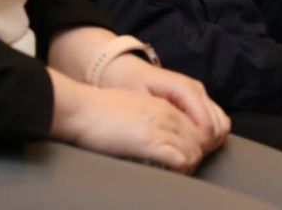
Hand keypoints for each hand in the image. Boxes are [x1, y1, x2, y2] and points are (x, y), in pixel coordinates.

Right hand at [47, 69, 207, 172]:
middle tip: (180, 171)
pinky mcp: (150, 141)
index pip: (196, 127)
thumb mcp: (132, 109)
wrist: (81, 109)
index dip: (193, 146)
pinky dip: (180, 171)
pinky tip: (168, 175)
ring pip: (195, 150)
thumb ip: (148, 120)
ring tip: (174, 176)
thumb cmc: (98, 113)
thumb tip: (151, 140)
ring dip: (189, 167)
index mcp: (163, 106)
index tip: (182, 159)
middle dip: (195, 157)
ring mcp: (160, 127)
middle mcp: (167, 114)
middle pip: (200, 139)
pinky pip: (181, 159)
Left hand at [99, 55, 229, 154]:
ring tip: (187, 153)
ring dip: (209, 142)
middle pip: (217, 126)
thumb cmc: (130, 84)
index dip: (197, 146)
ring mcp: (200, 94)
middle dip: (204, 146)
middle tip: (184, 159)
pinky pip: (216, 122)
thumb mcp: (136, 100)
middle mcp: (196, 89)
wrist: (128, 70)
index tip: (182, 160)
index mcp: (183, 87)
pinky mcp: (199, 100)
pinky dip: (209, 136)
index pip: (205, 124)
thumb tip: (169, 139)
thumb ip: (155, 116)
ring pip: (221, 125)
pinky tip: (191, 144)